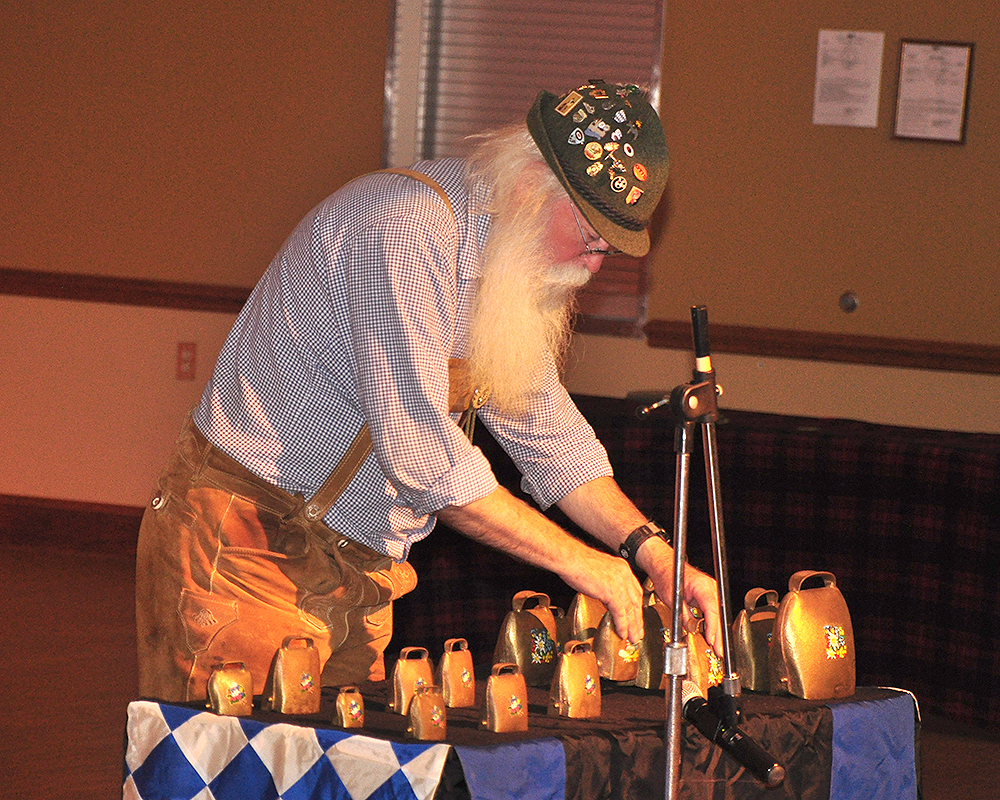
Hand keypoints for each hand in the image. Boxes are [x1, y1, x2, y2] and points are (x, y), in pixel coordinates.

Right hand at [559, 546, 646, 644]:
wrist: (570, 558)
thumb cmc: (579, 562)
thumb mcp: (600, 571)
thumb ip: (608, 583)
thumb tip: (608, 598)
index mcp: (623, 569)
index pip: (635, 592)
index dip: (637, 607)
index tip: (636, 617)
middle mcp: (624, 575)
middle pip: (636, 602)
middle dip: (637, 620)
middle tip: (637, 632)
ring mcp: (619, 583)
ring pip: (630, 610)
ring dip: (632, 626)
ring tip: (632, 637)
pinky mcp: (611, 592)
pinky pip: (620, 613)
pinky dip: (622, 625)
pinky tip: (622, 632)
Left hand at [637, 537, 722, 655]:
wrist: (664, 564)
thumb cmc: (667, 575)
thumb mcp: (672, 598)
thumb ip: (683, 615)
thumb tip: (692, 629)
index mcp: (702, 586)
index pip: (711, 609)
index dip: (713, 627)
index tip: (712, 640)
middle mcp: (710, 587)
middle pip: (718, 614)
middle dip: (719, 634)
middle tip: (719, 651)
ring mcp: (711, 590)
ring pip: (718, 614)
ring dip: (718, 631)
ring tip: (718, 648)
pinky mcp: (709, 594)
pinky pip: (714, 612)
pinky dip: (713, 624)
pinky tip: (713, 636)